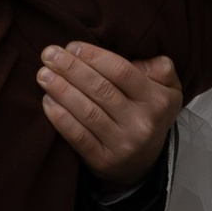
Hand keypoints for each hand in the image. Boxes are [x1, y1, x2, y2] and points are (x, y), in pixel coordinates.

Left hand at [38, 42, 180, 182]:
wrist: (143, 164)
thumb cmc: (148, 114)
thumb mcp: (168, 90)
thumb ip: (161, 68)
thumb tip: (138, 57)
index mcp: (157, 101)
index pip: (121, 72)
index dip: (94, 56)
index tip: (71, 46)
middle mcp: (141, 124)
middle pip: (100, 90)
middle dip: (71, 69)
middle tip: (48, 55)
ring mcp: (123, 145)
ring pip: (87, 112)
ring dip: (61, 90)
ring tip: (43, 75)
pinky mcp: (103, 162)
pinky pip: (78, 137)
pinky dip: (60, 118)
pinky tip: (47, 102)